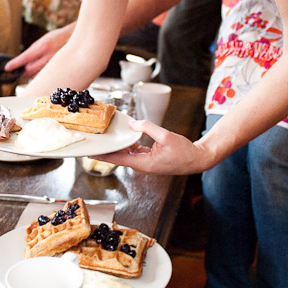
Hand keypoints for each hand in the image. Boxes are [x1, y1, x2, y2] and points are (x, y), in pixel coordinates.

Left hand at [5, 24, 73, 77]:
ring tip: (31, 69)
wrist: (76, 39)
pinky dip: (40, 75)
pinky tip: (41, 71)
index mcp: (44, 46)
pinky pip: (46, 77)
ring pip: (37, 76)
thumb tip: (22, 61)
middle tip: (18, 71)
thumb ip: (33, 51)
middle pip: (29, 71)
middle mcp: (49, 56)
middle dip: (22, 72)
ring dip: (31, 74)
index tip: (7, 67)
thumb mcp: (43, 40)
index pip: (25, 58)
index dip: (14, 64)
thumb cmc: (58, 38)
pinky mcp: (59, 70)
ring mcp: (55, 65)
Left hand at [95, 119, 217, 174]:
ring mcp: (145, 163)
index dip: (103, 156)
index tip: (90, 153)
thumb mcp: (166, 136)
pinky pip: (134, 151)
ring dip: (117, 146)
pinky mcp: (149, 158)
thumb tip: (133, 123)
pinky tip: (124, 136)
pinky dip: (128, 144)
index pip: (118, 160)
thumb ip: (148, 128)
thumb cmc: (184, 151)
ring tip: (105, 137)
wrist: (196, 159)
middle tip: (94, 141)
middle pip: (119, 157)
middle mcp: (142, 165)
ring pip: (126, 153)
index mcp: (144, 164)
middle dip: (107, 149)